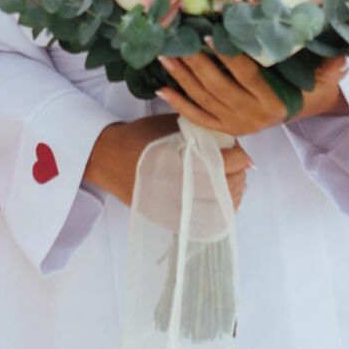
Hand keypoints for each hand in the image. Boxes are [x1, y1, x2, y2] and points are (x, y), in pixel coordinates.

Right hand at [86, 115, 251, 206]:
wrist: (107, 157)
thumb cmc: (141, 137)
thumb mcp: (172, 125)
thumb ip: (203, 131)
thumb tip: (235, 143)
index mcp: (181, 161)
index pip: (225, 164)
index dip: (239, 158)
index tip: (241, 154)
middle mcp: (178, 187)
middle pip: (225, 187)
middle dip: (238, 177)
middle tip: (241, 168)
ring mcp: (173, 207)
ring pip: (218, 208)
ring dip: (232, 196)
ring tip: (235, 185)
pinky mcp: (168, 219)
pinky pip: (204, 224)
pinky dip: (220, 214)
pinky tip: (225, 203)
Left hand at [158, 53, 346, 134]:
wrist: (301, 109)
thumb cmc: (309, 86)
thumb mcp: (324, 78)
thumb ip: (331, 68)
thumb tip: (341, 57)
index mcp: (274, 102)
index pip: (247, 75)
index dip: (229, 56)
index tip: (210, 36)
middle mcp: (252, 116)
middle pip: (219, 87)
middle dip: (196, 64)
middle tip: (178, 42)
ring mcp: (235, 125)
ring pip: (204, 100)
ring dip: (182, 78)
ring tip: (165, 56)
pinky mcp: (223, 129)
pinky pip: (197, 117)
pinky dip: (178, 104)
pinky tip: (162, 88)